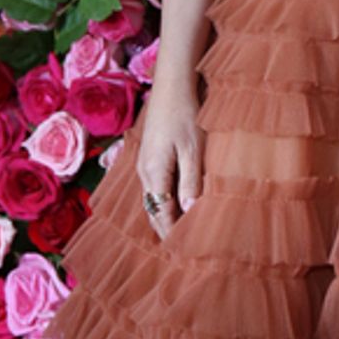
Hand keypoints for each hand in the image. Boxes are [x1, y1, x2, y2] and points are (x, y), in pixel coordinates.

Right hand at [135, 82, 203, 242]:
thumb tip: (190, 213)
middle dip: (168, 230)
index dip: (172, 235)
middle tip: (186, 250)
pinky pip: (156, 188)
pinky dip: (165, 202)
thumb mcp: (194, 149)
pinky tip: (179, 205)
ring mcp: (145, 165)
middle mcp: (144, 173)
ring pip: (154, 201)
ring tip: (184, 233)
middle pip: (154, 211)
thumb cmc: (185, 114)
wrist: (172, 84)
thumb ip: (191, 182)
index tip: (185, 254)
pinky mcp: (150, 157)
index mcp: (153, 174)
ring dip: (167, 216)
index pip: (161, 216)